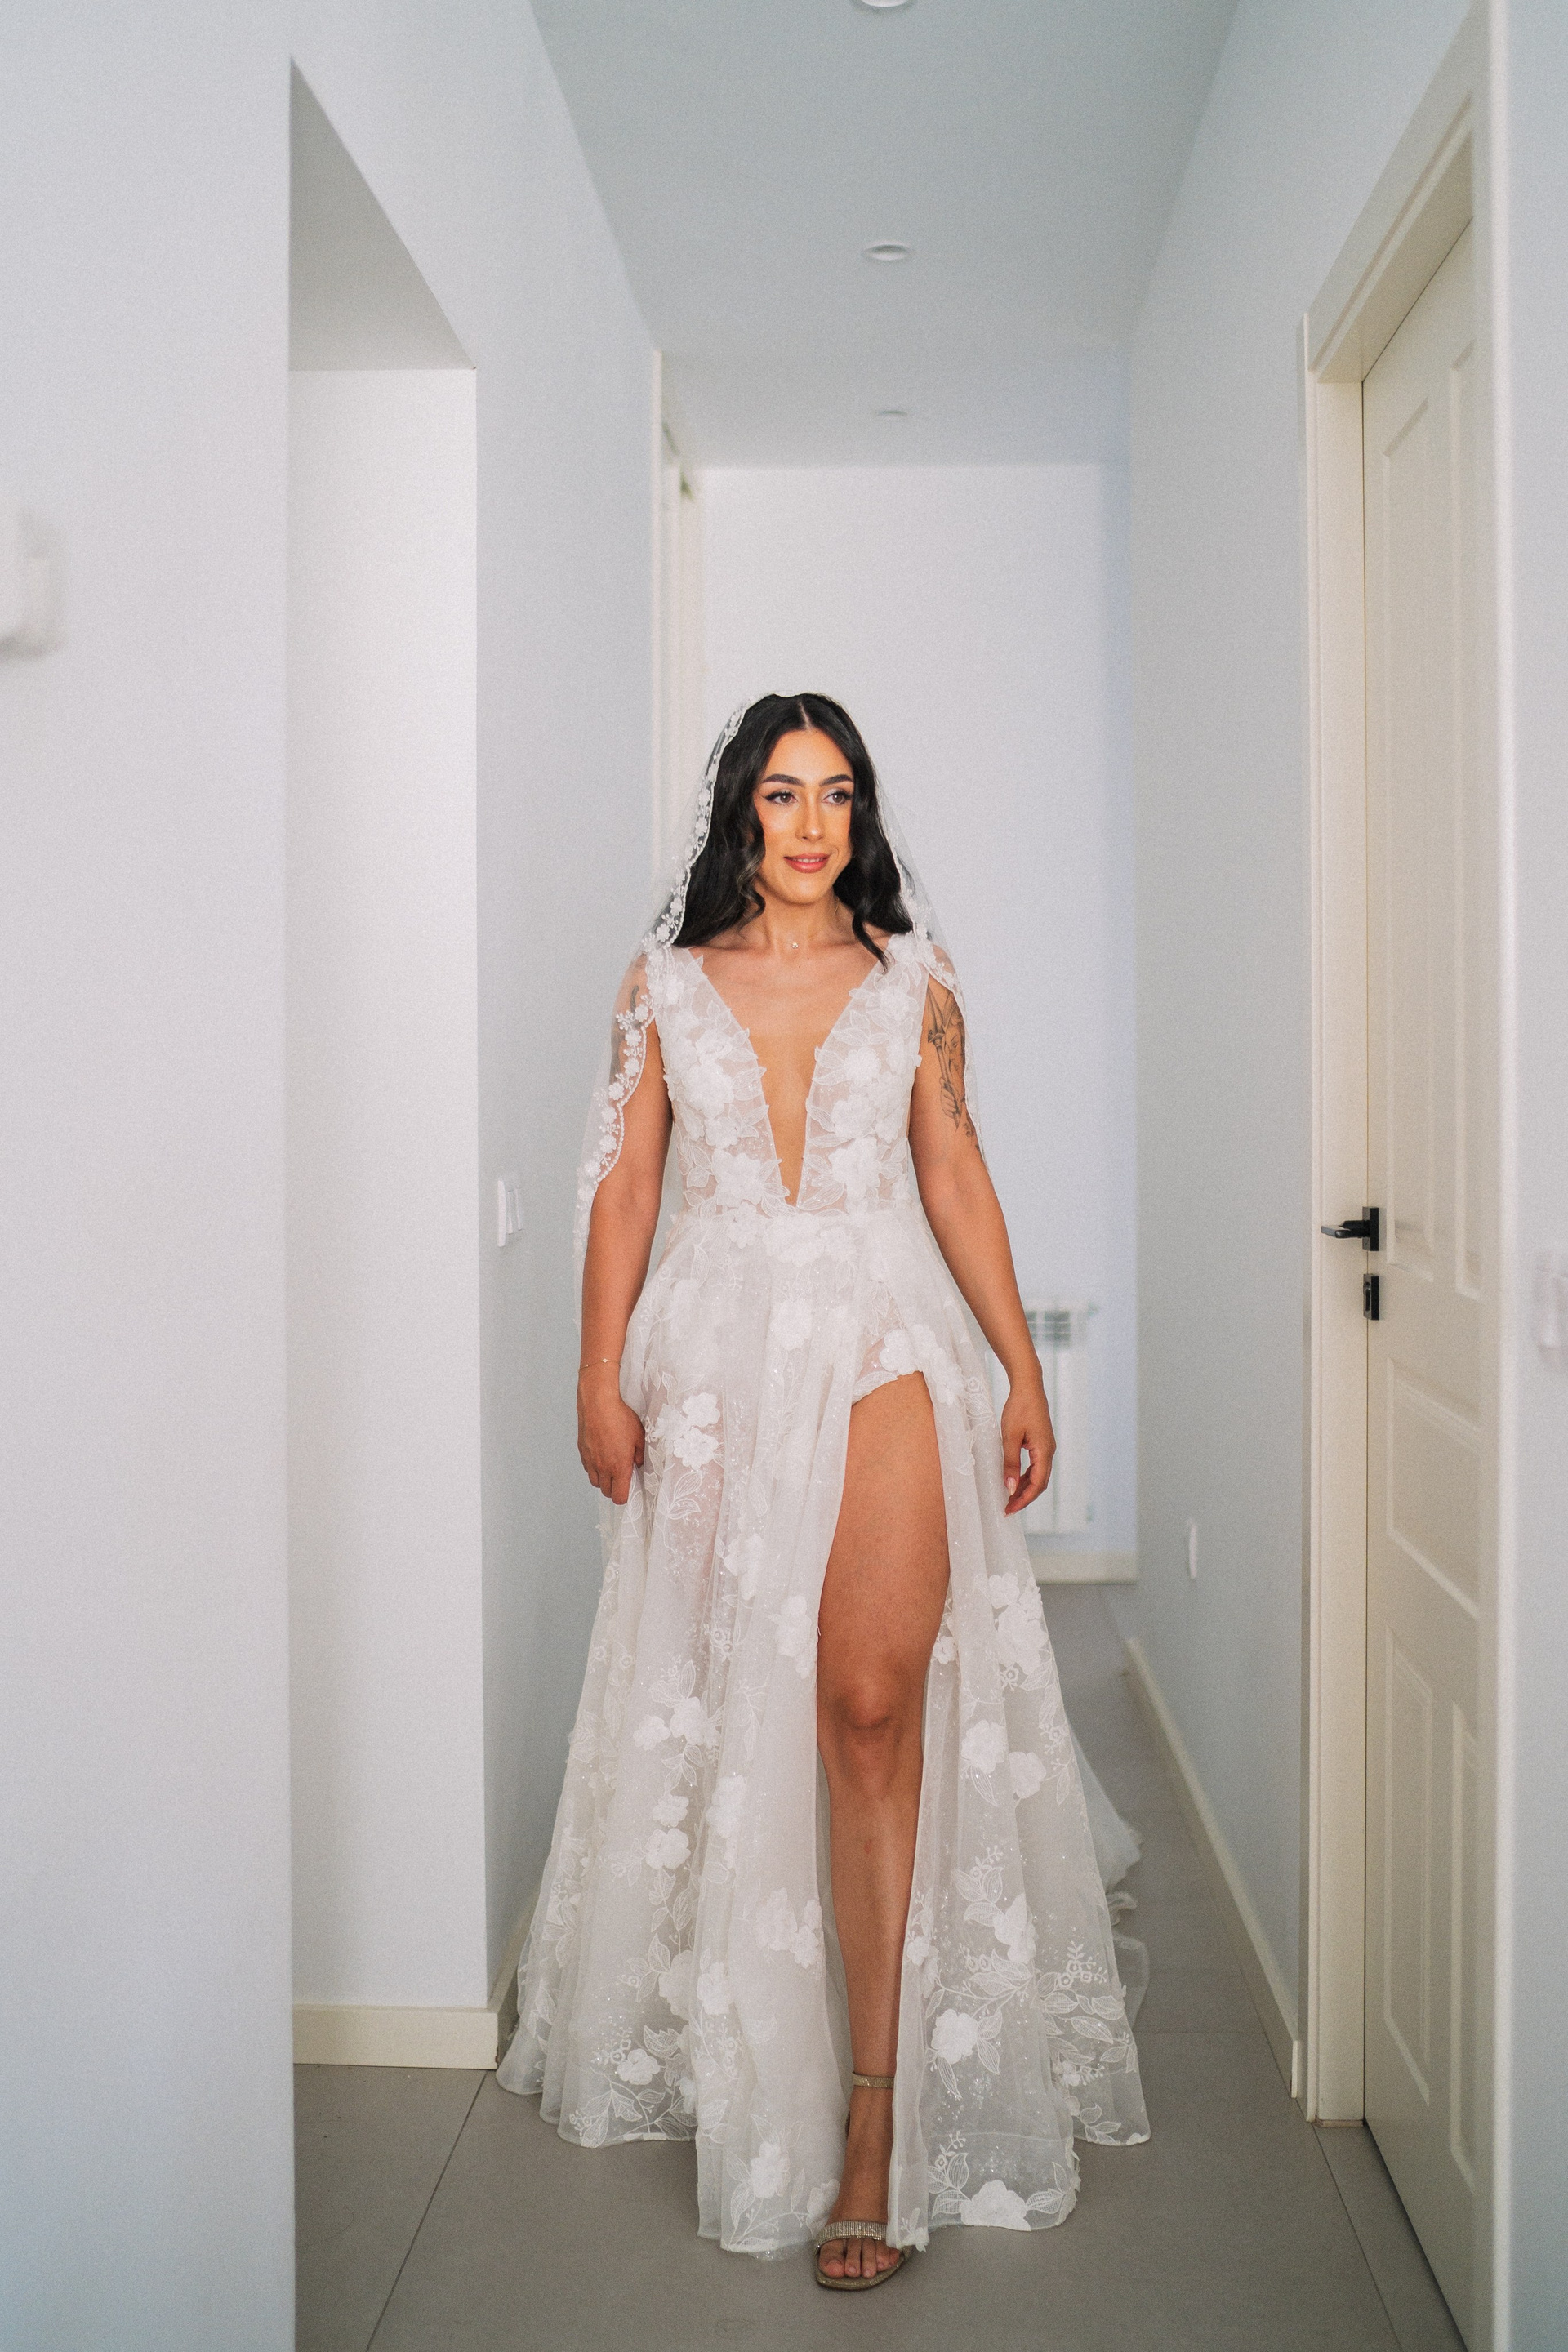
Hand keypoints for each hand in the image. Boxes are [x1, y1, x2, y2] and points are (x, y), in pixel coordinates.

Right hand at [577, 1365, 645, 1504]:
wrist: (598, 1404)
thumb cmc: (620, 1418)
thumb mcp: (639, 1436)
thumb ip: (640, 1455)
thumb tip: (638, 1464)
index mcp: (619, 1467)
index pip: (619, 1497)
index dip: (625, 1496)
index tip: (630, 1487)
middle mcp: (603, 1468)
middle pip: (606, 1492)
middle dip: (614, 1488)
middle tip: (622, 1476)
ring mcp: (591, 1461)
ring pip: (595, 1482)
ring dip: (603, 1479)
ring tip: (611, 1466)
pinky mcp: (583, 1453)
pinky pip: (588, 1469)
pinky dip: (594, 1468)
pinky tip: (602, 1456)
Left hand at [1000, 1373, 1054, 1515]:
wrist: (1028, 1387)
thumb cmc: (1019, 1408)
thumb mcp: (1010, 1437)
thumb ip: (1010, 1463)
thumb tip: (1010, 1488)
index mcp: (1044, 1452)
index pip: (1037, 1484)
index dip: (1023, 1499)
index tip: (1009, 1509)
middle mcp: (1049, 1452)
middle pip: (1040, 1483)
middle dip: (1024, 1498)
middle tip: (1007, 1509)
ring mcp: (1046, 1447)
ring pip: (1038, 1475)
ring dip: (1025, 1488)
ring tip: (1009, 1498)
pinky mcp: (1042, 1443)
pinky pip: (1036, 1466)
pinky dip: (1026, 1476)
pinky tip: (1015, 1480)